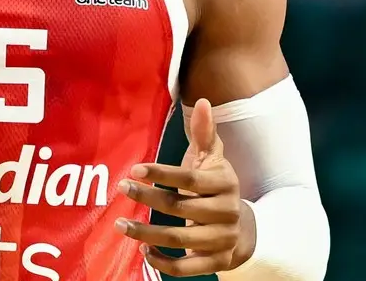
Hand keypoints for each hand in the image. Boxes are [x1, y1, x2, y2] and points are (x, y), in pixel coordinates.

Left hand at [116, 98, 254, 275]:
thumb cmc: (216, 187)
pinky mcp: (217, 263)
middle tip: (122, 190)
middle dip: (148, 199)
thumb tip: (202, 101)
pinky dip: (163, 263)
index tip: (134, 170)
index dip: (162, 174)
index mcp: (224, 184)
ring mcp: (223, 240)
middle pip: (181, 208)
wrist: (244, 229)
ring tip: (122, 224)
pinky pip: (187, 269)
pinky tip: (143, 251)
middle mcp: (226, 212)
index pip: (190, 179)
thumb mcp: (212, 160)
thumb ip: (205, 133)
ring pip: (180, 240)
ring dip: (147, 233)